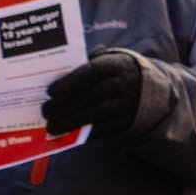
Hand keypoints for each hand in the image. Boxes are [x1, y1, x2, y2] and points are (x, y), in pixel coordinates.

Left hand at [44, 48, 160, 140]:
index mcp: (117, 64)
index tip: (50, 92)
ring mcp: (126, 104)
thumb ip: (87, 63)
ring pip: (93, 115)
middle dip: (63, 106)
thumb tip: (58, 71)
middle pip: (89, 96)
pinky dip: (83, 133)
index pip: (92, 72)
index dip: (70, 82)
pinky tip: (68, 134)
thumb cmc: (115, 73)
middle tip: (45, 111)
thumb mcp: (109, 61)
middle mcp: (124, 84)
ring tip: (52, 126)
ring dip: (69, 122)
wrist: (150, 90)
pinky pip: (101, 129)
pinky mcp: (126, 122)